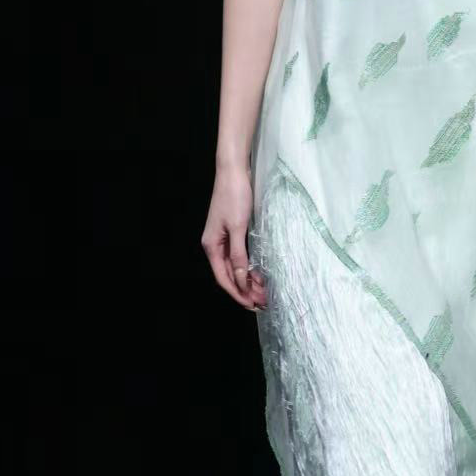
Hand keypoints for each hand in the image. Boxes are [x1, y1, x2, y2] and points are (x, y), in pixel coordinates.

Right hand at [201, 161, 267, 310]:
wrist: (233, 171)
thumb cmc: (234, 196)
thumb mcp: (238, 228)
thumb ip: (239, 255)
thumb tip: (241, 278)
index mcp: (211, 246)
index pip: (223, 278)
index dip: (237, 293)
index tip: (252, 304)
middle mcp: (214, 245)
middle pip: (229, 275)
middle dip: (245, 290)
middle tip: (263, 301)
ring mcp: (222, 239)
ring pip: (235, 267)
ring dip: (248, 280)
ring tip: (263, 292)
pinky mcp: (232, 232)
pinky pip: (239, 256)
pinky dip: (249, 267)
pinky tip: (259, 274)